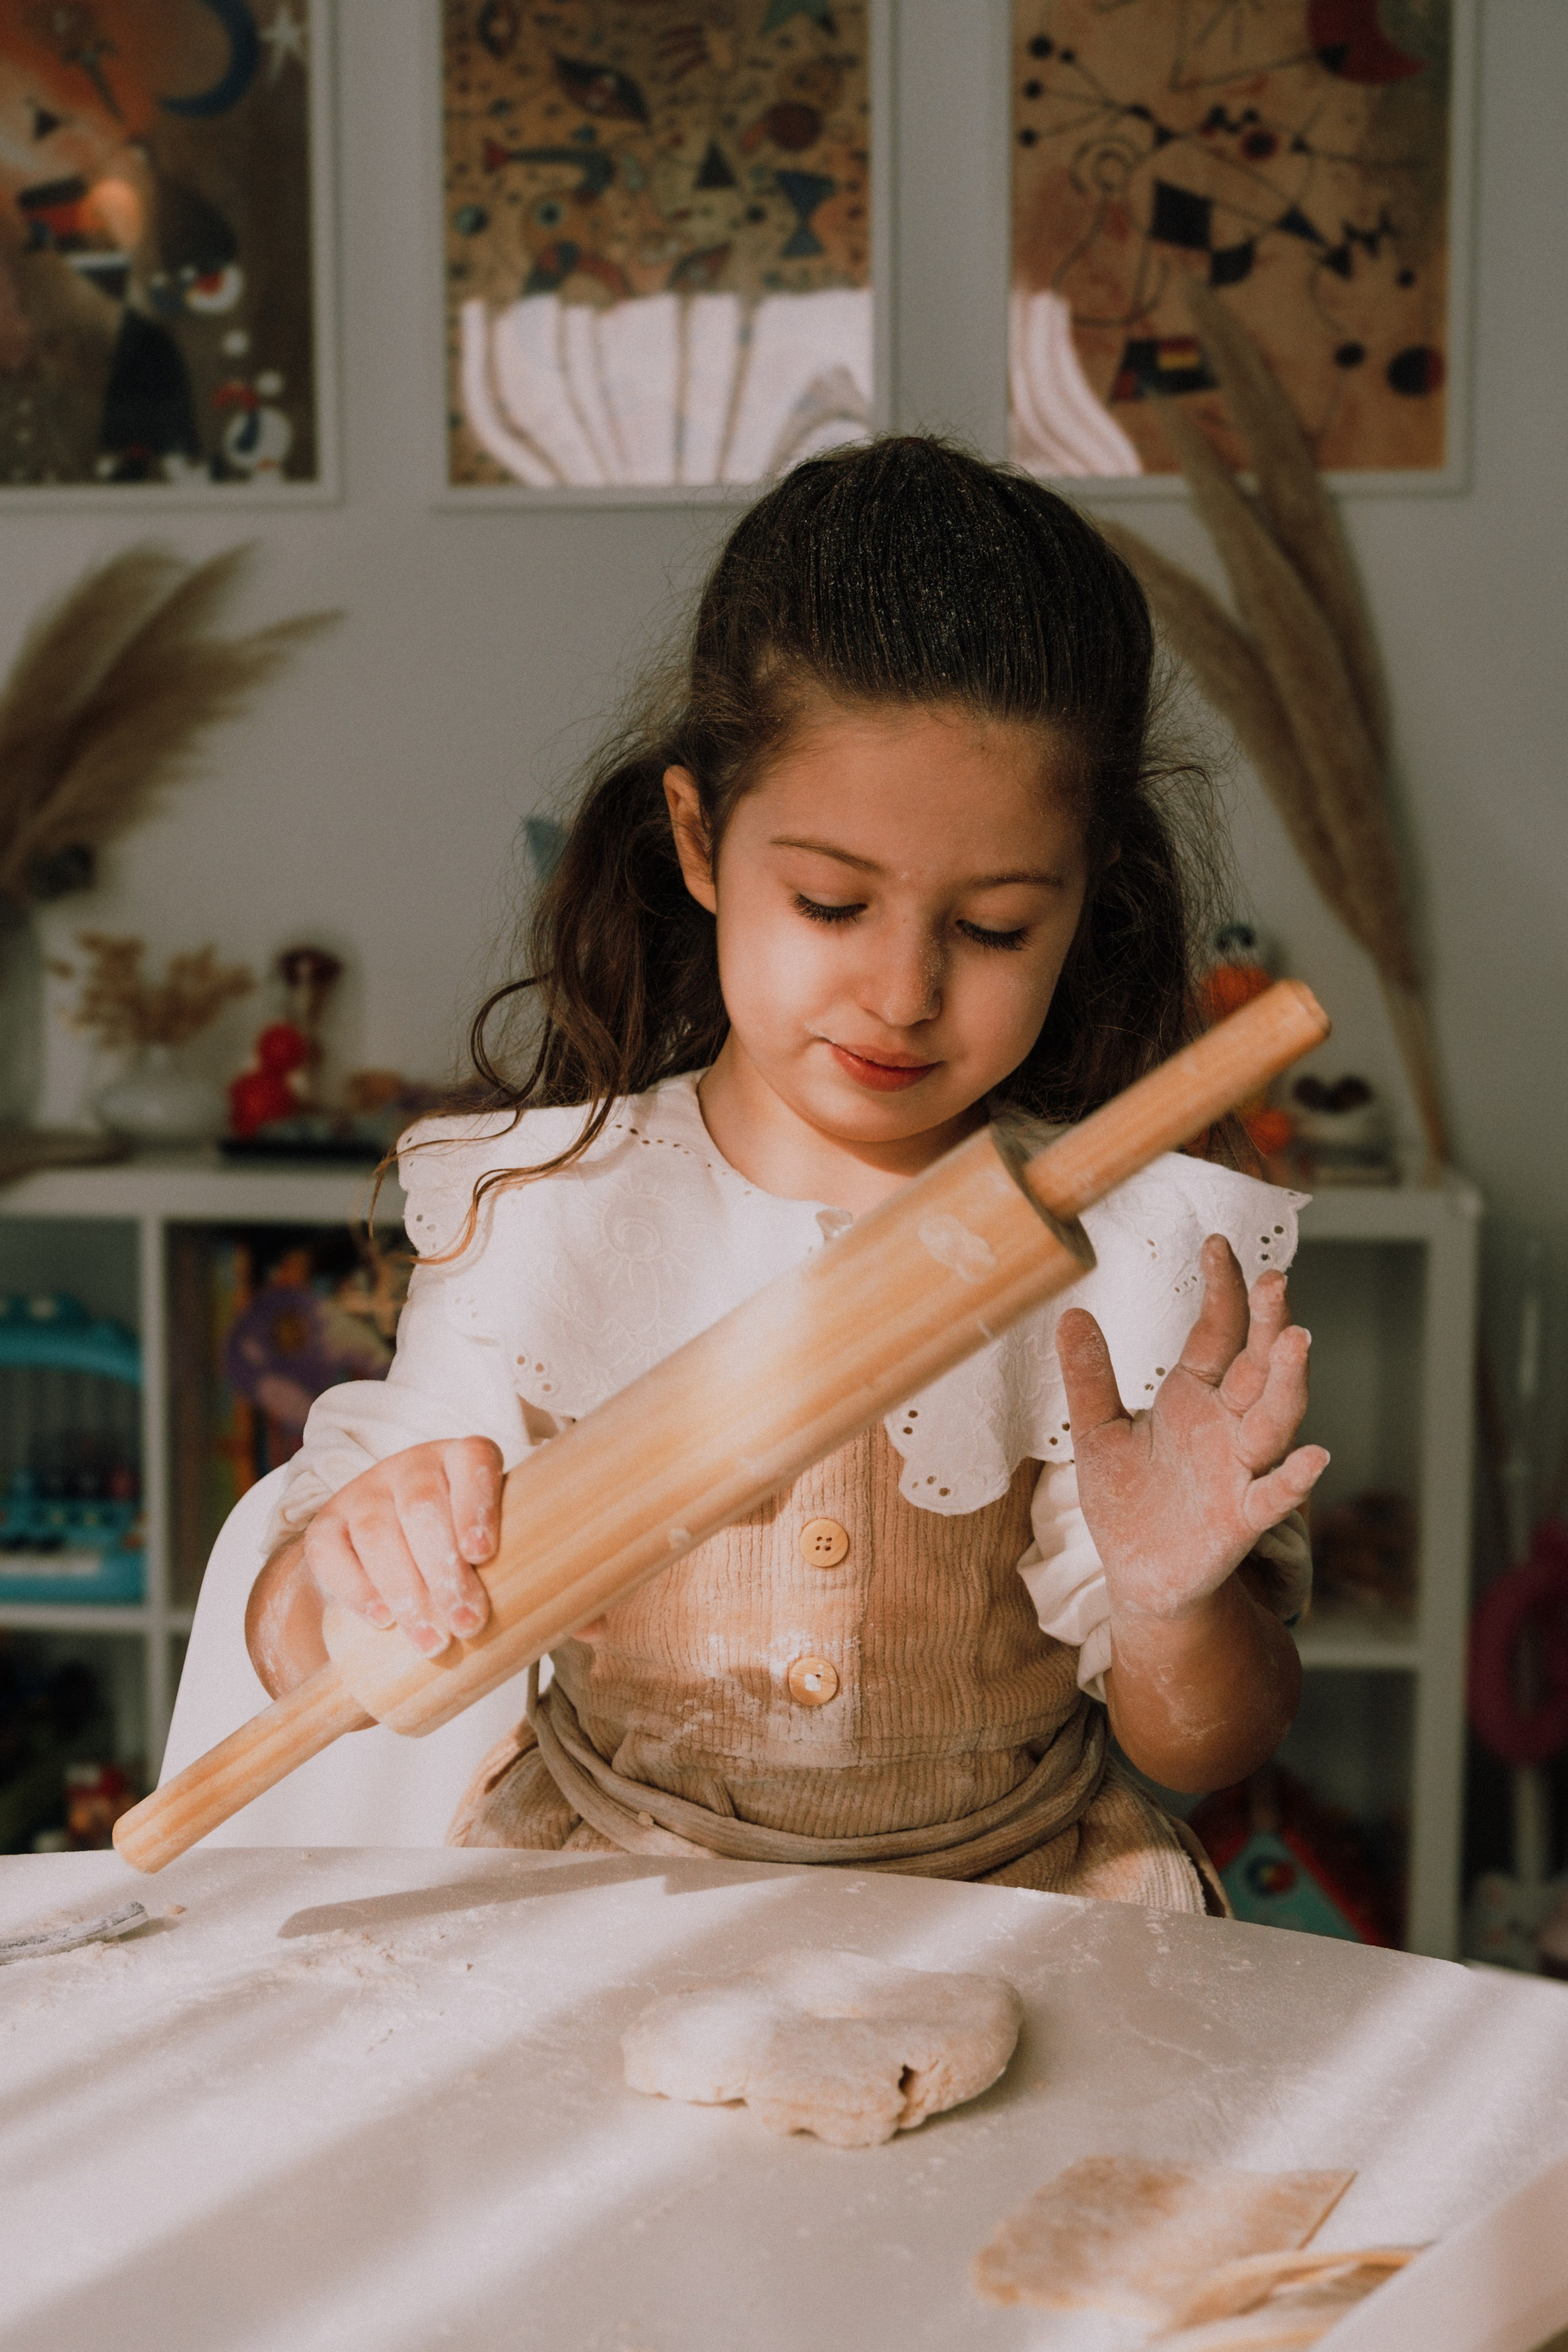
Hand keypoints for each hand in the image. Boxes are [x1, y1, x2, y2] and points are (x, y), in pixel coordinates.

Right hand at [297, 1437, 502, 1656]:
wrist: (390, 1553)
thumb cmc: (462, 1550)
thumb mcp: (488, 1542)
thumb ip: (512, 1560)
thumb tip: (552, 1612)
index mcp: (460, 1459)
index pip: (473, 1460)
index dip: (476, 1504)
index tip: (482, 1555)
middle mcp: (411, 1467)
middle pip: (422, 1505)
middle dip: (444, 1570)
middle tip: (466, 1623)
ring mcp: (365, 1492)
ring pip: (377, 1531)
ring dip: (406, 1591)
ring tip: (432, 1641)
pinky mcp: (326, 1523)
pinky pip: (330, 1552)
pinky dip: (357, 1589)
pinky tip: (383, 1620)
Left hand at [1057, 1235, 1327, 1624]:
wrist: (1137, 1575)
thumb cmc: (1127, 1501)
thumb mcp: (1097, 1432)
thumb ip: (1089, 1378)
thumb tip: (1072, 1313)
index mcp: (1193, 1397)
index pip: (1216, 1332)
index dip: (1221, 1291)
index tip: (1217, 1244)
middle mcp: (1226, 1425)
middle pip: (1255, 1365)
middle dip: (1267, 1323)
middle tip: (1274, 1280)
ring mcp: (1239, 1470)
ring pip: (1274, 1419)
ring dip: (1288, 1381)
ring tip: (1298, 1340)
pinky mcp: (1240, 1519)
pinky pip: (1273, 1495)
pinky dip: (1295, 1477)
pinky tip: (1315, 1456)